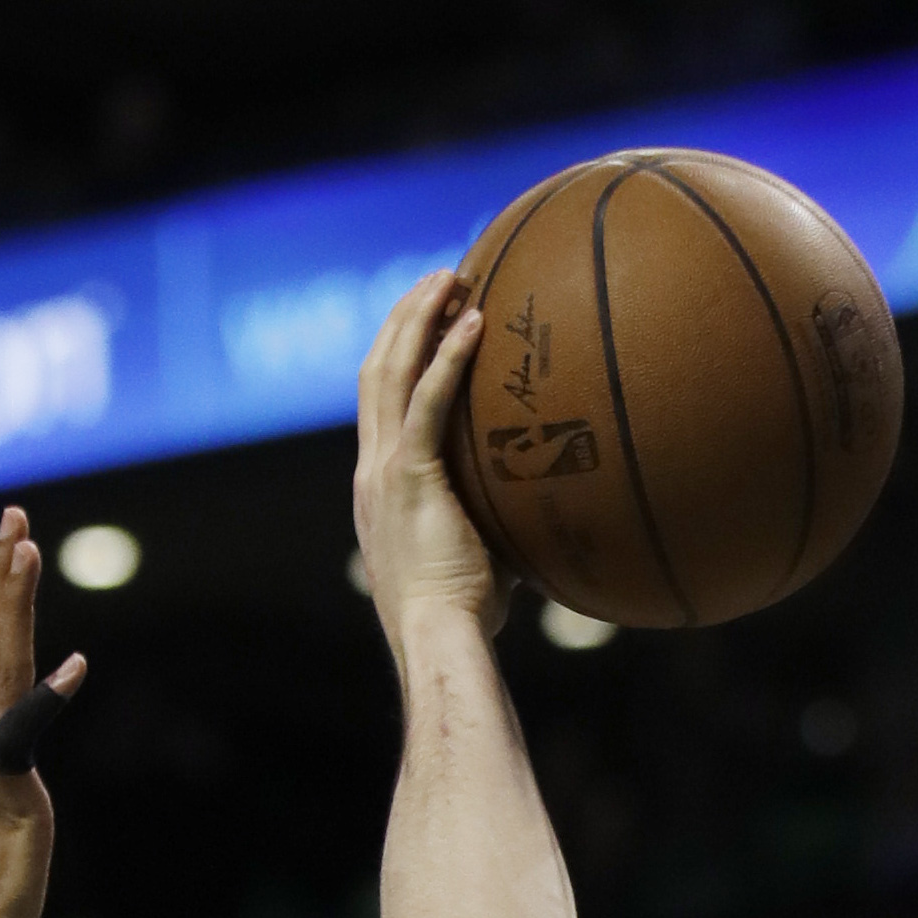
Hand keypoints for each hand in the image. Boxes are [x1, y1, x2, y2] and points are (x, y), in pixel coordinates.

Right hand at [354, 271, 510, 654]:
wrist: (440, 641)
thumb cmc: (466, 620)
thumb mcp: (478, 557)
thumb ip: (497, 522)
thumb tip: (547, 512)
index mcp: (379, 488)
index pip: (379, 404)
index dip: (398, 355)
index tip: (426, 320)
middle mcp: (371, 471)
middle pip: (377, 371)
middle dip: (404, 317)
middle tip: (439, 278)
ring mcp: (384, 471)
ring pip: (391, 371)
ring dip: (419, 317)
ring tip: (451, 276)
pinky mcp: (409, 477)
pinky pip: (427, 402)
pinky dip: (448, 358)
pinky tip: (475, 322)